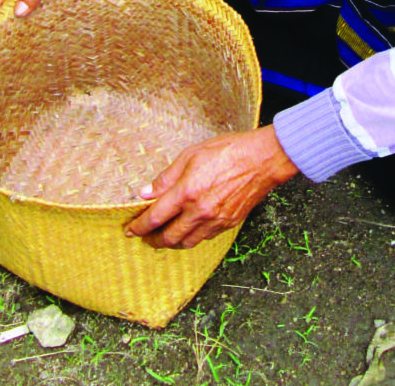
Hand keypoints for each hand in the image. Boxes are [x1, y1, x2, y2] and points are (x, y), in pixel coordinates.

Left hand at [125, 125, 297, 248]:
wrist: (263, 159)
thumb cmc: (229, 150)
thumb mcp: (192, 154)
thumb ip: (167, 177)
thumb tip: (146, 193)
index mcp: (187, 192)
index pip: (155, 217)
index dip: (139, 227)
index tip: (130, 229)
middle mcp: (199, 212)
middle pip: (168, 237)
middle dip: (153, 240)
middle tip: (145, 237)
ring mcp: (215, 220)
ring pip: (186, 243)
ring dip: (172, 243)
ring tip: (165, 236)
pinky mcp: (228, 223)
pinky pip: (205, 238)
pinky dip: (192, 237)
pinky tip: (190, 229)